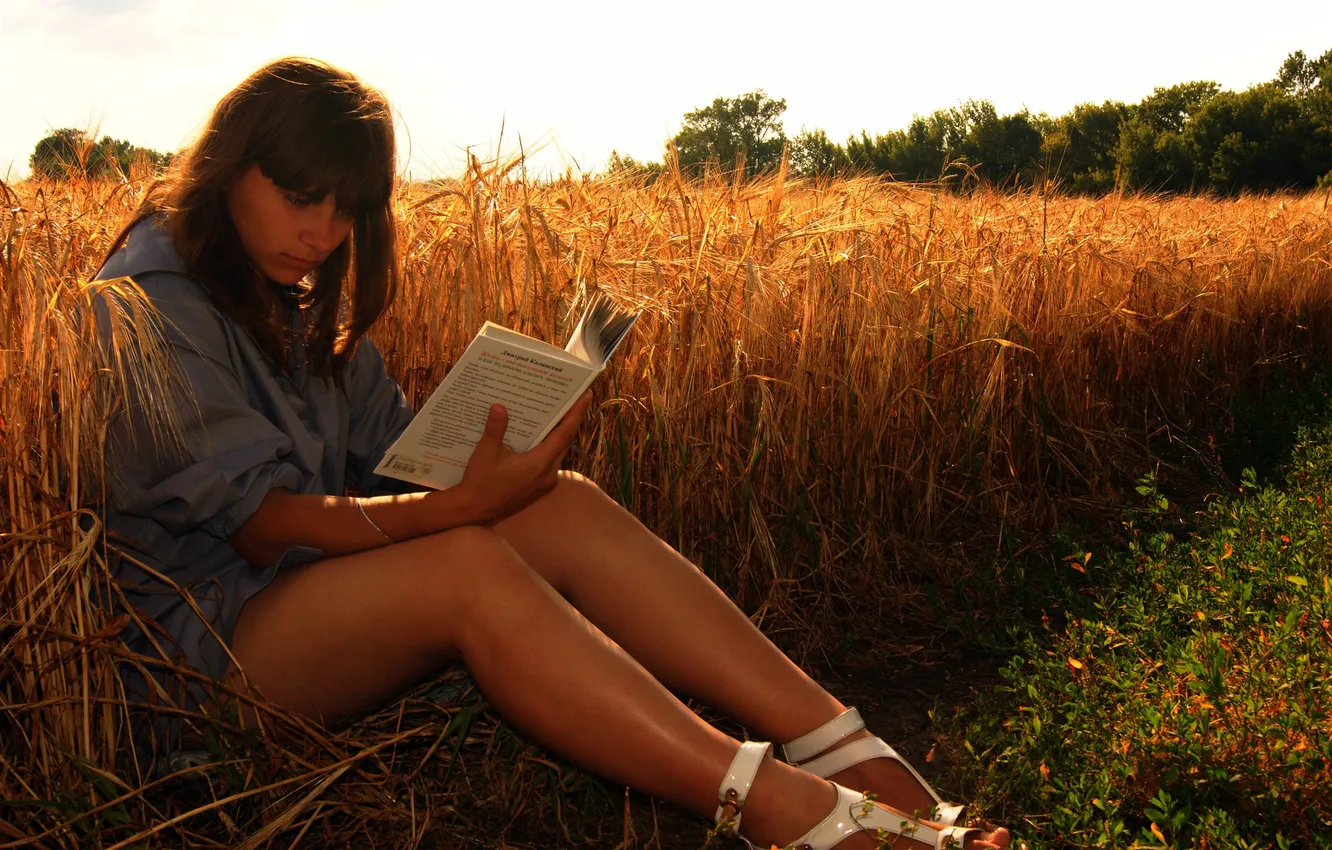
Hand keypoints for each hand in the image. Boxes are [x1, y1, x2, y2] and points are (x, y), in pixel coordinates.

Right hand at [458, 392, 592, 524]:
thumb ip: (495, 429)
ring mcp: (544, 482)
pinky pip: (551, 462)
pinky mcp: (538, 487)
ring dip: (559, 434)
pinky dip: (550, 447)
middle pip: (565, 442)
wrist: (474, 511)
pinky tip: (540, 437)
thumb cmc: (479, 482)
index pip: (564, 434)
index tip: (586, 395)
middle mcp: (547, 474)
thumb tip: (500, 407)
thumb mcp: (485, 452)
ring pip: (559, 452)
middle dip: (570, 420)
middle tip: (570, 399)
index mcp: (539, 464)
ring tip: (557, 414)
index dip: (576, 413)